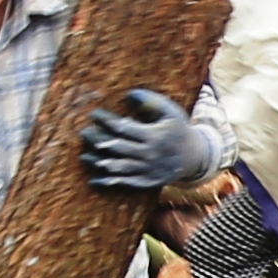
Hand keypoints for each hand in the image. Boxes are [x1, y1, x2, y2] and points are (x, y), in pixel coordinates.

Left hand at [81, 88, 221, 194]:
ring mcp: (147, 170)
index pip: (124, 128)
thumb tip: (129, 94)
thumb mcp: (170, 111)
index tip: (94, 114)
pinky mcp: (146, 182)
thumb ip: (151, 101)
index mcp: (154, 135)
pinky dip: (108, 182)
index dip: (107, 121)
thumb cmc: (178, 129)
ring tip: (84, 156)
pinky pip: (124, 183)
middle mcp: (149, 154)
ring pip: (118, 167)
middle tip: (84, 133)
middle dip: (98, 140)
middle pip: (117, 147)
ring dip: (99, 162)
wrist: (193, 157)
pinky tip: (94, 180)